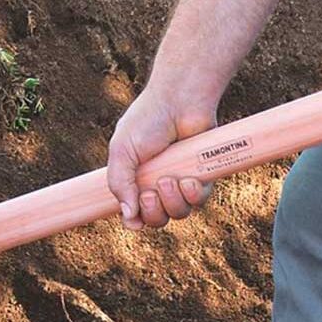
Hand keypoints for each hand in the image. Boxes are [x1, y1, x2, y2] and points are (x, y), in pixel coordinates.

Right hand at [107, 85, 215, 229]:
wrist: (179, 101)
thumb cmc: (147, 122)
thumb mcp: (122, 152)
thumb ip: (119, 185)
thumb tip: (129, 218)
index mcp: (134, 180)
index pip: (135, 215)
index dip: (135, 221)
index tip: (134, 217)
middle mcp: (157, 184)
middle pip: (157, 220)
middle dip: (153, 212)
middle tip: (150, 193)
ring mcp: (180, 181)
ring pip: (179, 213)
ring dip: (173, 202)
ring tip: (169, 180)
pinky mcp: (202, 176)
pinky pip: (199, 201)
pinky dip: (193, 195)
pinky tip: (188, 180)